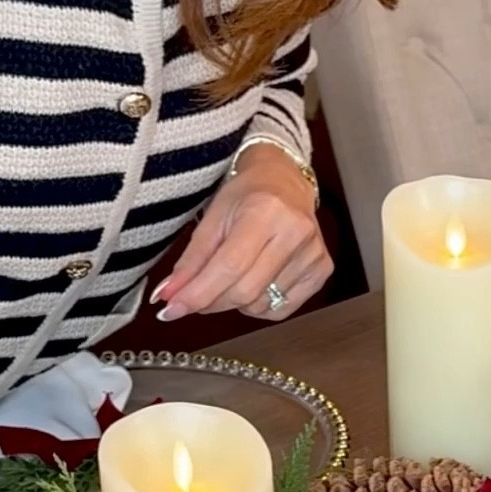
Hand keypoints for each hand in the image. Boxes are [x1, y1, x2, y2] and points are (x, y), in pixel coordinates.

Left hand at [156, 145, 332, 323]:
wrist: (285, 181)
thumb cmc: (246, 195)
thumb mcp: (212, 219)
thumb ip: (190, 261)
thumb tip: (168, 297)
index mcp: (266, 211)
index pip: (228, 267)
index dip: (197, 294)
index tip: (171, 309)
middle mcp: (295, 233)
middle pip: (245, 291)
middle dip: (211, 301)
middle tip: (194, 296)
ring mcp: (314, 254)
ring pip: (260, 304)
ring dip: (235, 302)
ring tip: (233, 275)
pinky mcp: (322, 270)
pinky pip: (280, 310)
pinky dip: (258, 304)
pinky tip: (256, 281)